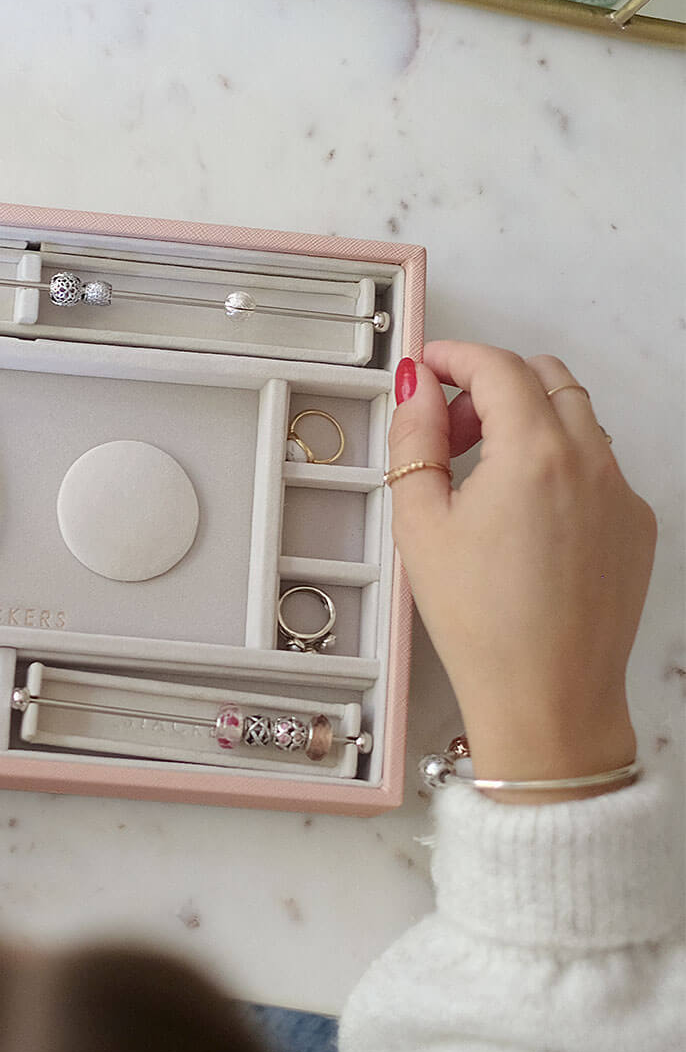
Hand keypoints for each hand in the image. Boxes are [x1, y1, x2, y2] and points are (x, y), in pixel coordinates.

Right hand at [388, 343, 655, 799]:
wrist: (546, 697)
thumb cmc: (480, 621)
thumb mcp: (419, 523)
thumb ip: (415, 439)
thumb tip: (415, 387)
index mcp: (534, 453)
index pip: (498, 367)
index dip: (454, 355)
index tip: (426, 365)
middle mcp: (591, 462)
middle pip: (546, 378)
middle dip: (491, 385)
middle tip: (446, 427)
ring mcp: (623, 494)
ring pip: (577, 418)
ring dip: (526, 420)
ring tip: (478, 475)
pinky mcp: (635, 526)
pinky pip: (598, 465)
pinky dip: (557, 462)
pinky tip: (519, 516)